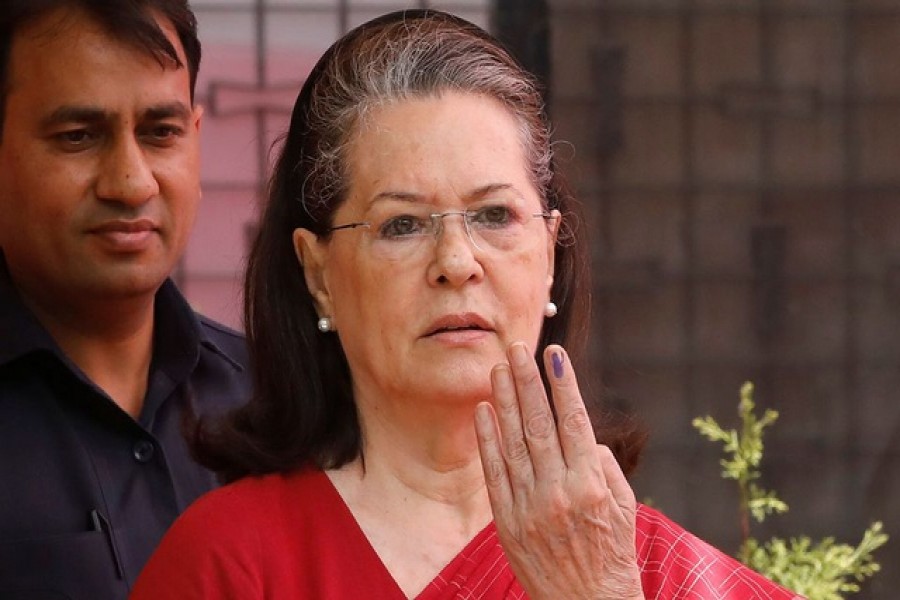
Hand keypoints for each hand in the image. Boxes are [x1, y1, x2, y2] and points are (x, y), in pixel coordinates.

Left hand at [474, 343, 643, 599]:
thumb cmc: (613, 554)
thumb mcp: (626, 507)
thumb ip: (604, 466)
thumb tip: (584, 435)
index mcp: (591, 483)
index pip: (574, 421)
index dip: (563, 384)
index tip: (554, 353)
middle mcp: (558, 490)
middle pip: (539, 423)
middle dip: (527, 381)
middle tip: (516, 348)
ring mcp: (529, 505)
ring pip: (514, 441)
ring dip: (505, 401)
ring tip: (498, 368)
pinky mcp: (507, 521)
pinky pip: (495, 472)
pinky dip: (488, 440)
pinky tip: (483, 411)